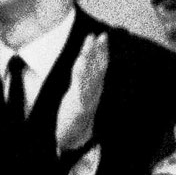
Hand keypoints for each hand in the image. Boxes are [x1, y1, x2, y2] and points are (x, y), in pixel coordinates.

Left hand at [55, 32, 108, 153]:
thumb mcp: (79, 97)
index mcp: (94, 88)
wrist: (73, 140)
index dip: (101, 51)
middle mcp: (93, 91)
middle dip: (100, 50)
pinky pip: (81, 87)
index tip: (102, 36)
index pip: (99, 66)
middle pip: (98, 67)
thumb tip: (83, 67)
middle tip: (101, 34)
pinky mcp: (79, 106)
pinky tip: (80, 62)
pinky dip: (81, 74)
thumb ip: (82, 83)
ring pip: (91, 74)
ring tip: (90, 41)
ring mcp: (88, 98)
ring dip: (91, 56)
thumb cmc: (74, 117)